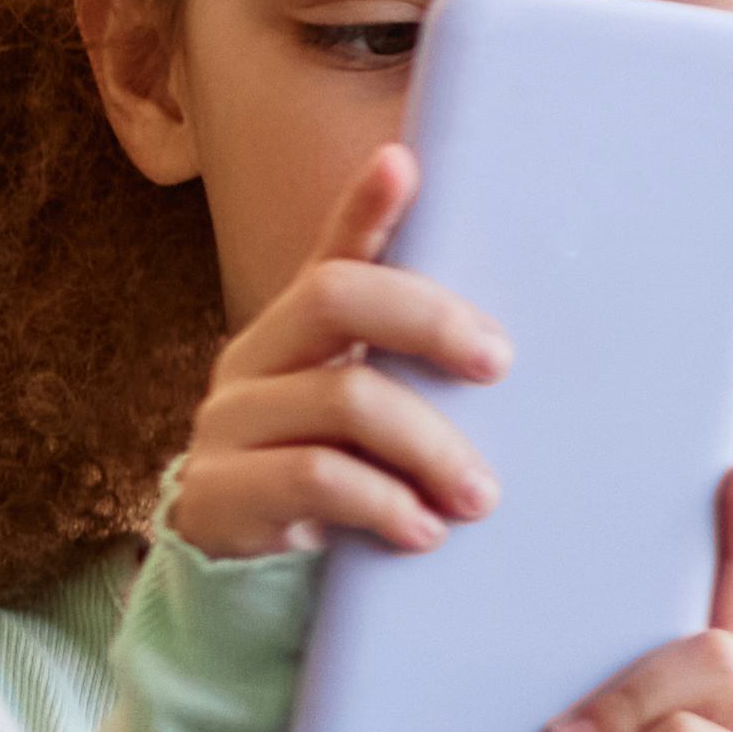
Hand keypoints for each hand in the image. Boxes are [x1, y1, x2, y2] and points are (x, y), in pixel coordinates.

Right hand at [164, 146, 510, 562]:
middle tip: (497, 365)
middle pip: (334, 297)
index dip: (365, 206)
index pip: (333, 253)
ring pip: (343, 398)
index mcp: (296, 329)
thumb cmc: (338, 476)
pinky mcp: (218, 490)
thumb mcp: (375, 418)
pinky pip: (316, 477)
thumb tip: (514, 349)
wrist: (249, 568)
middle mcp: (251, 358)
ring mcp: (228, 422)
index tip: (404, 163)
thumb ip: (416, 372)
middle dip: (430, 322)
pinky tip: (422, 529)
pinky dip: (386, 503)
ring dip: (431, 447)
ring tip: (478, 496)